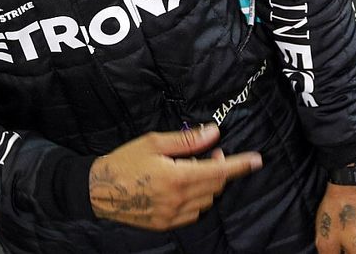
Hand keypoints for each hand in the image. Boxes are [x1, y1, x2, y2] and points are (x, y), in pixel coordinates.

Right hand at [88, 124, 261, 229]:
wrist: (98, 190)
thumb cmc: (125, 161)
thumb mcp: (155, 143)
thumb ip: (188, 141)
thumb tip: (214, 133)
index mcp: (177, 177)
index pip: (218, 171)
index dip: (240, 165)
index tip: (257, 160)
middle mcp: (178, 200)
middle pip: (215, 185)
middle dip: (220, 168)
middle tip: (212, 152)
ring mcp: (172, 215)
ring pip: (206, 200)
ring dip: (208, 183)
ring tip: (194, 168)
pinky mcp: (165, 224)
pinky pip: (193, 212)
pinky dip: (197, 198)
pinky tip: (184, 186)